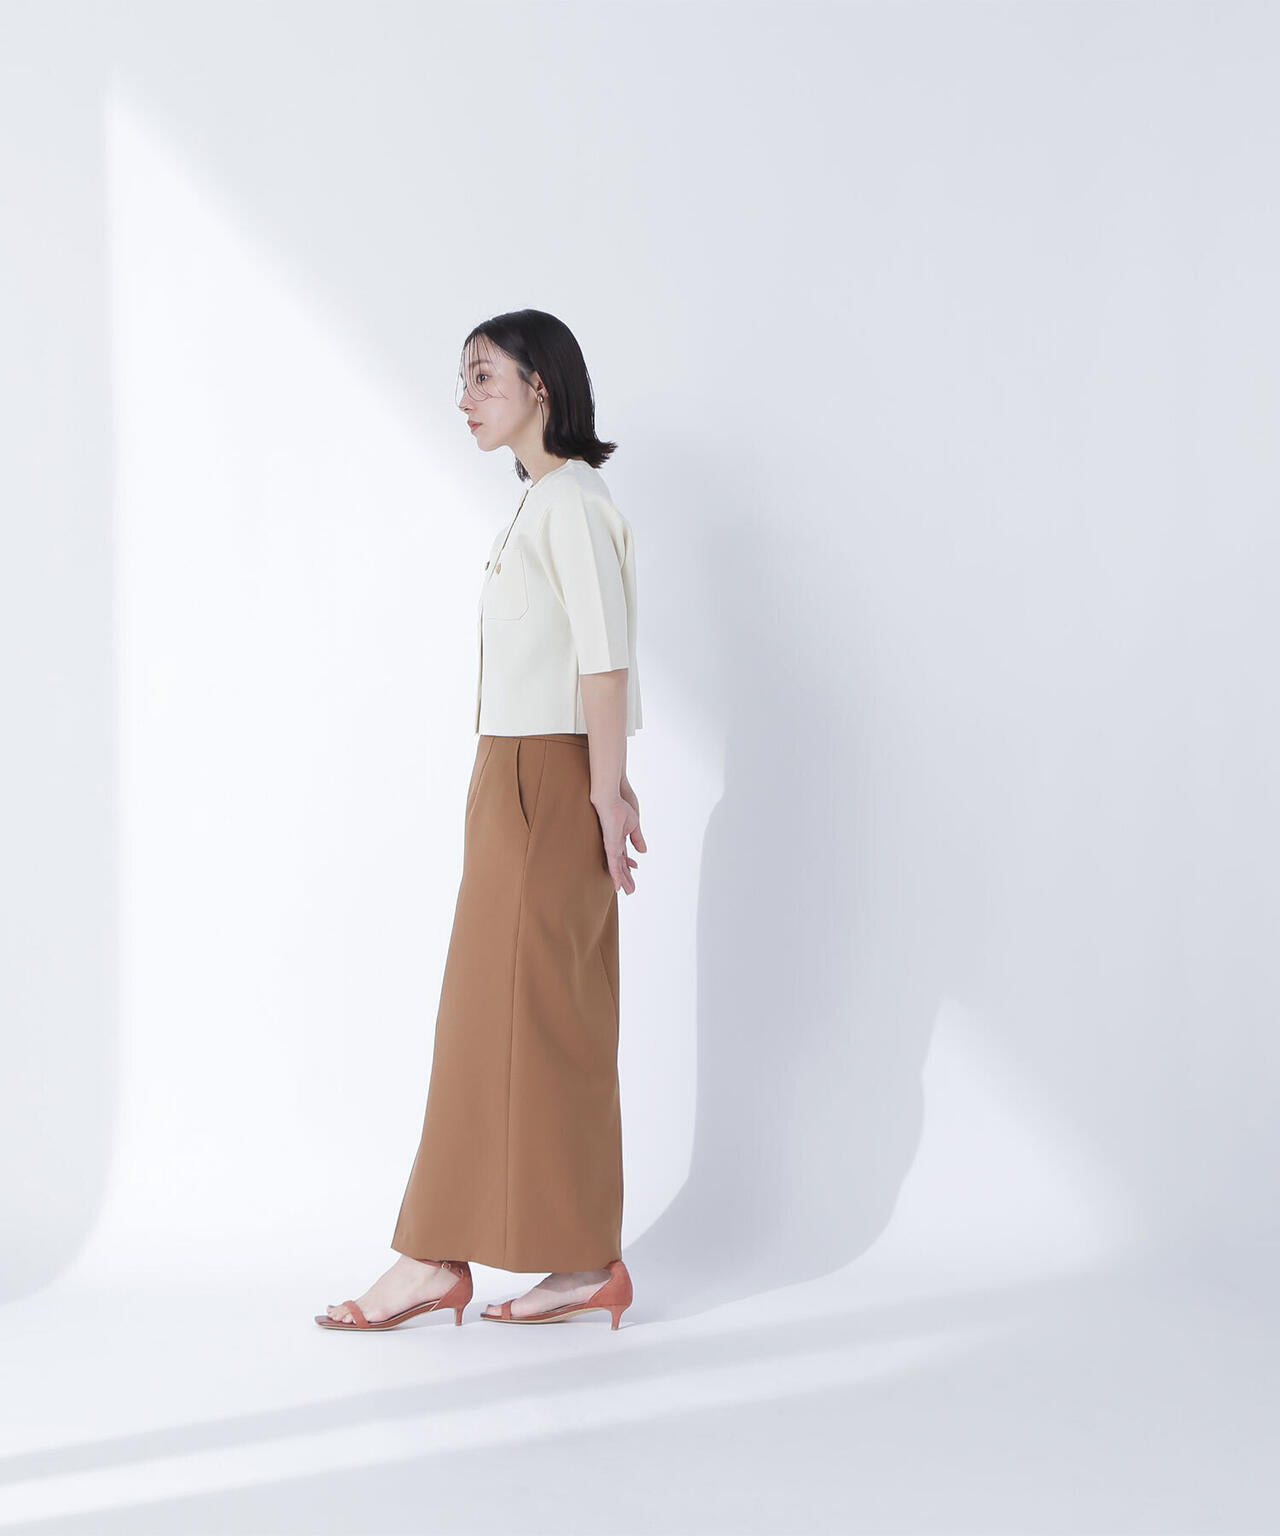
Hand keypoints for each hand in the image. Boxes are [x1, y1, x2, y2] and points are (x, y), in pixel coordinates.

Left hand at [592, 779, 646, 893]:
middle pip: (619, 865)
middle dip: (625, 878)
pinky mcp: (610, 844)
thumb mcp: (634, 825)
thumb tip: (643, 851)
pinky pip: (613, 863)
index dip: (628, 866)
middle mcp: (613, 845)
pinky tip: (616, 883)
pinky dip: (615, 874)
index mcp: (618, 839)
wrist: (610, 797)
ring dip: (621, 880)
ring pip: (615, 867)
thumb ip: (637, 838)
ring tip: (624, 891)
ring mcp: (610, 845)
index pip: (623, 857)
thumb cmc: (619, 806)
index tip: (635, 870)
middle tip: (630, 890)